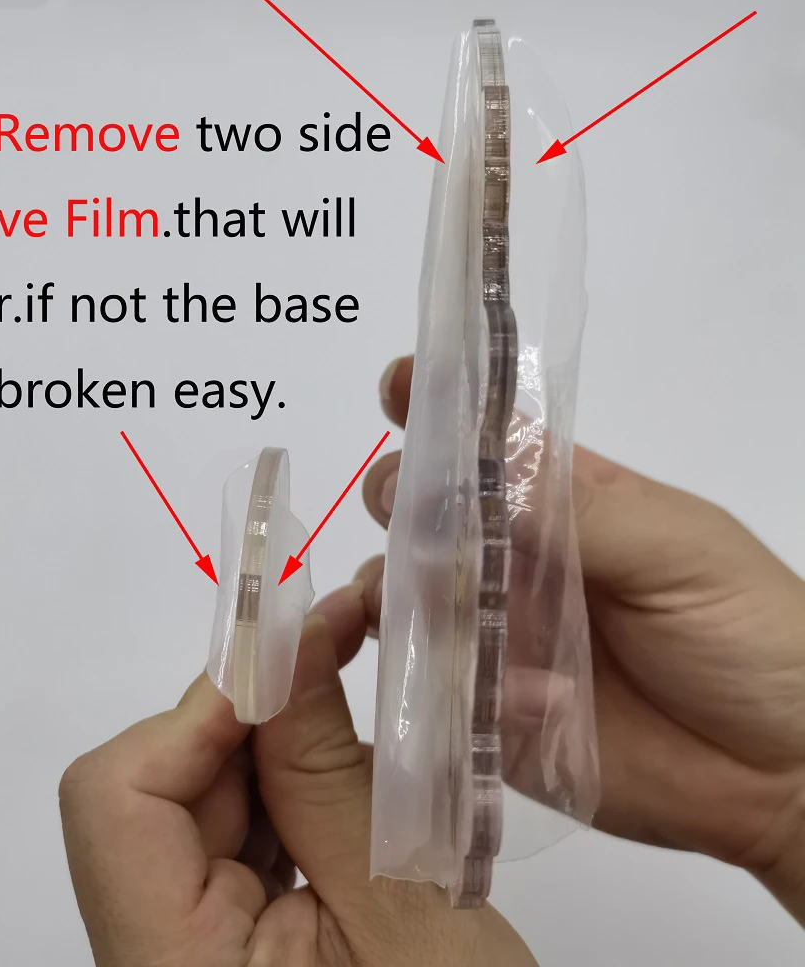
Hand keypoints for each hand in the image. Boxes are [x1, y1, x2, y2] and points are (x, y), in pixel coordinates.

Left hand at [60, 585, 537, 965]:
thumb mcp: (403, 910)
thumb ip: (328, 774)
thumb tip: (291, 646)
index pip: (116, 797)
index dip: (197, 713)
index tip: (291, 660)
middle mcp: (152, 955)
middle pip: (156, 788)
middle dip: (250, 716)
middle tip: (343, 645)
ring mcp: (184, 947)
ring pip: (199, 803)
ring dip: (278, 749)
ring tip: (363, 723)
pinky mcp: (223, 941)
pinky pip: (233, 837)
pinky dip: (289, 792)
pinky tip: (352, 786)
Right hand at [361, 355, 804, 922]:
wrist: (782, 771)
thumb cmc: (748, 635)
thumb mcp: (677, 549)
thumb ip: (580, 515)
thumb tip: (471, 485)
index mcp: (568, 504)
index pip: (492, 443)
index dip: (440, 406)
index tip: (396, 384)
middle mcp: (519, 562)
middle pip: (430, 513)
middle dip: (399, 496)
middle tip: (403, 507)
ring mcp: (498, 634)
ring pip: (410, 593)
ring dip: (390, 584)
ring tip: (413, 598)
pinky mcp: (487, 708)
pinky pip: (429, 681)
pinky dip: (423, 670)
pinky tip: (459, 675)